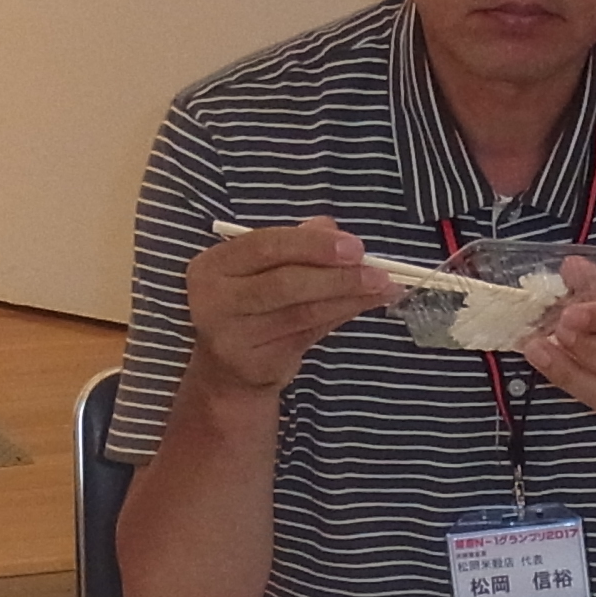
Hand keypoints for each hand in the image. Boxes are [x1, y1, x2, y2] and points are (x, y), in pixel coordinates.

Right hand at [186, 217, 395, 393]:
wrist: (226, 368)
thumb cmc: (247, 305)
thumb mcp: (259, 269)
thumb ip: (293, 245)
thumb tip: (332, 228)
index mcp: (212, 266)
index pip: (264, 246)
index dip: (311, 245)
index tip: (354, 246)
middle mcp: (216, 301)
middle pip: (284, 283)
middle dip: (336, 276)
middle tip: (377, 271)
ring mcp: (235, 337)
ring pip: (302, 313)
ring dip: (348, 297)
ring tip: (383, 286)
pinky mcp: (257, 363)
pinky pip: (309, 335)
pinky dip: (342, 315)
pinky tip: (366, 304)